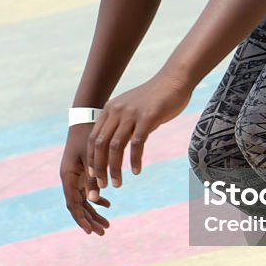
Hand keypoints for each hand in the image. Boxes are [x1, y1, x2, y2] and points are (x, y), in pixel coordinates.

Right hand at [60, 125, 111, 235]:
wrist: (87, 119)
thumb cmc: (89, 136)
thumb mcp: (93, 157)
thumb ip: (93, 178)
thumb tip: (95, 201)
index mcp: (68, 176)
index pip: (73, 204)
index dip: (82, 219)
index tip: (91, 231)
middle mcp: (69, 178)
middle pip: (78, 206)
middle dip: (90, 219)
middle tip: (103, 232)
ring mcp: (75, 176)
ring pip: (83, 200)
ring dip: (94, 212)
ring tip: (107, 224)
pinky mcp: (82, 172)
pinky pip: (87, 191)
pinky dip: (96, 199)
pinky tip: (107, 204)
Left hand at [87, 71, 191, 190]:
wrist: (174, 80)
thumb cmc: (156, 97)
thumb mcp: (133, 108)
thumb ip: (124, 124)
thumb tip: (119, 145)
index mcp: (110, 109)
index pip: (93, 138)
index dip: (91, 158)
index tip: (93, 175)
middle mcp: (117, 111)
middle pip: (100, 144)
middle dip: (99, 168)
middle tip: (102, 185)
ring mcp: (131, 114)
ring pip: (115, 147)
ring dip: (114, 168)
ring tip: (117, 183)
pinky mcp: (148, 117)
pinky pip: (137, 143)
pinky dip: (135, 160)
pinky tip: (136, 171)